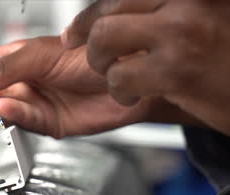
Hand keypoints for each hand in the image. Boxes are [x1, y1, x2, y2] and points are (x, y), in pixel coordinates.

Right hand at [0, 37, 189, 137]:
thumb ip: (2, 67)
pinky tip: (7, 110)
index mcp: (16, 61)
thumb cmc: (90, 57)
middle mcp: (23, 83)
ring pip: (2, 112)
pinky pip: (24, 122)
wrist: (125, 78)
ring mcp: (34, 104)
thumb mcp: (39, 55)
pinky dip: (14, 118)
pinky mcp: (47, 123)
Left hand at [63, 0, 229, 134]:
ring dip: (101, 63)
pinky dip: (118, 90)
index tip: (76, 30)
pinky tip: (133, 94)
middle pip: (108, 8)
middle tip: (78, 47)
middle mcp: (186, 3)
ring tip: (116, 76)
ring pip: (105, 39)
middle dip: (85, 33)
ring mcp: (182, 33)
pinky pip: (121, 77)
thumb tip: (130, 22)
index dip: (93, 12)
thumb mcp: (209, 18)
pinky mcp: (178, 71)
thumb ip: (169, 15)